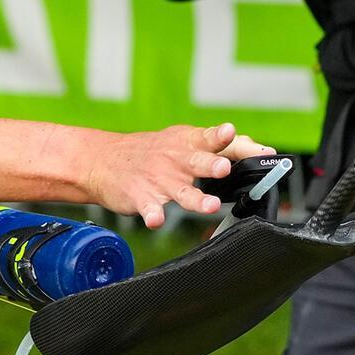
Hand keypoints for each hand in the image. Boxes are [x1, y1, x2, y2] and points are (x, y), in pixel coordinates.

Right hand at [85, 122, 272, 228]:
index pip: (211, 139)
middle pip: (198, 162)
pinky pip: (149, 208)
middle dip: (212, 165)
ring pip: (181, 191)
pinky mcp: (141, 197)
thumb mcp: (181, 140)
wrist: (103, 159)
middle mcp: (175, 160)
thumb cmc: (151, 151)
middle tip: (224, 168)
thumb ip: (216, 144)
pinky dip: (153, 214)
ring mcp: (158, 179)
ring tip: (211, 206)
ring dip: (196, 198)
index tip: (234, 134)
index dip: (226, 138)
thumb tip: (252, 144)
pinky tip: (156, 220)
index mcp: (187, 143)